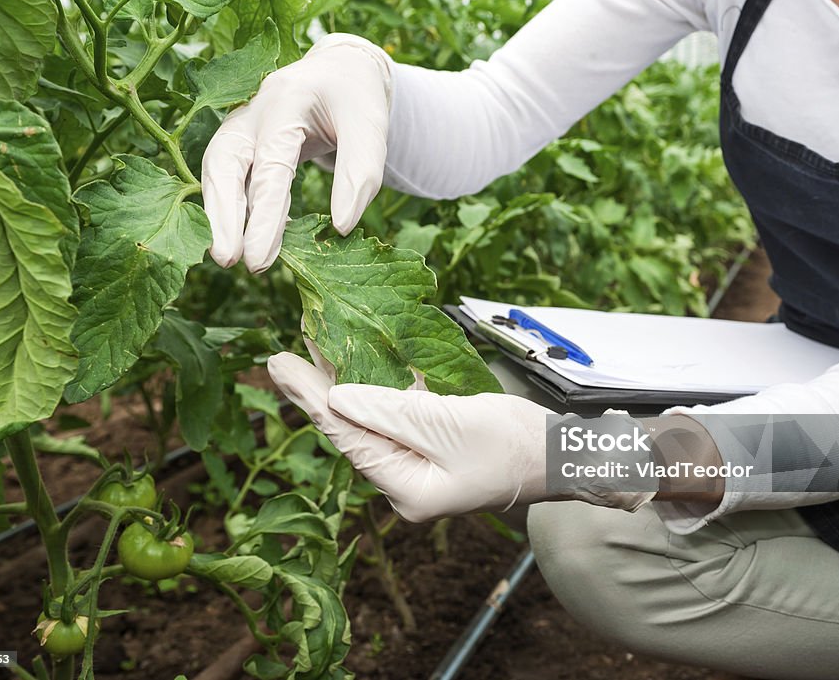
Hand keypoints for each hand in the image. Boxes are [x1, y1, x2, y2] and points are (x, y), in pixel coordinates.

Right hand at [202, 34, 391, 272]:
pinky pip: (229, 176)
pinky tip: (244, 238)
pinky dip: (232, 206)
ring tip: (227, 258)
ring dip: (219, 214)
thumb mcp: (371, 127)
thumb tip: (341, 227)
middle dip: (223, 216)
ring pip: (218, 170)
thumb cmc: (356, 99)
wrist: (341, 70)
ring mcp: (241, 124)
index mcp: (287, 101)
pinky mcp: (241, 141)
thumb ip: (361, 173)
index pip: (271, 164)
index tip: (259, 259)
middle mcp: (254, 111)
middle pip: (225, 163)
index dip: (264, 215)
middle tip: (229, 261)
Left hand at [267, 351, 655, 521]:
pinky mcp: (433, 445)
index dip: (310, 398)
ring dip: (343, 384)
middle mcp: (405, 481)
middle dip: (318, 391)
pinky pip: (395, 415)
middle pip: (352, 429)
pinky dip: (376, 389)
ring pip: (371, 419)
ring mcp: (419, 464)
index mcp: (405, 488)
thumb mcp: (448, 425)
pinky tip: (357, 363)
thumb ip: (390, 411)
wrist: (560, 454)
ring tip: (312, 350)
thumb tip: (336, 397)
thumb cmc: (512, 444)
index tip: (279, 364)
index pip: (346, 436)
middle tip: (282, 355)